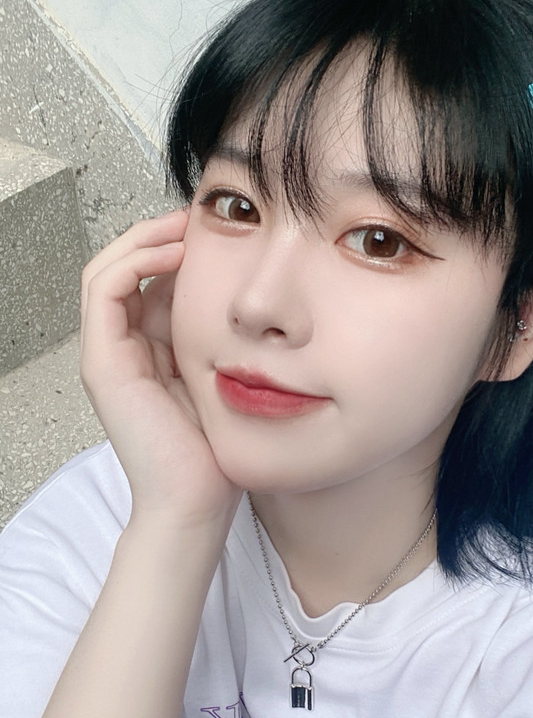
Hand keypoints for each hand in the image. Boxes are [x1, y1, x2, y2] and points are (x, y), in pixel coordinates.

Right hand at [80, 211, 241, 524]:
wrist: (197, 502)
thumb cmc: (218, 449)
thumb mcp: (227, 378)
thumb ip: (223, 340)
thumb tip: (246, 298)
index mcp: (150, 350)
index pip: (149, 279)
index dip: (177, 247)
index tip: (219, 231)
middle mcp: (122, 347)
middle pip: (125, 267)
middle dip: (160, 234)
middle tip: (200, 215)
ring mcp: (107, 354)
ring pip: (108, 268)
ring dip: (146, 238)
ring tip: (186, 225)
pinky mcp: (102, 362)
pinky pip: (105, 289)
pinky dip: (135, 261)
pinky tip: (176, 254)